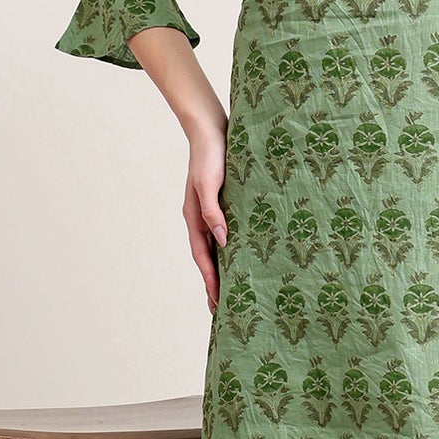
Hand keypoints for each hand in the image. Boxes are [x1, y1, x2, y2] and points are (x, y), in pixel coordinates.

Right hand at [183, 125, 227, 312]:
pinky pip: (227, 233)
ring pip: (217, 248)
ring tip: (234, 290)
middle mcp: (202, 219)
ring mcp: (212, 212)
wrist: (211, 128)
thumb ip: (213, 211)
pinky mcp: (224, 204)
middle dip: (214, 284)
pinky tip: (243, 256)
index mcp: (194, 218)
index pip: (203, 258)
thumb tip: (222, 241)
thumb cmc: (211, 154)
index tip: (218, 303)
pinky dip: (232, 249)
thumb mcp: (210, 183)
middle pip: (208, 259)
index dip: (211, 281)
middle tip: (223, 310)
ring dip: (224, 269)